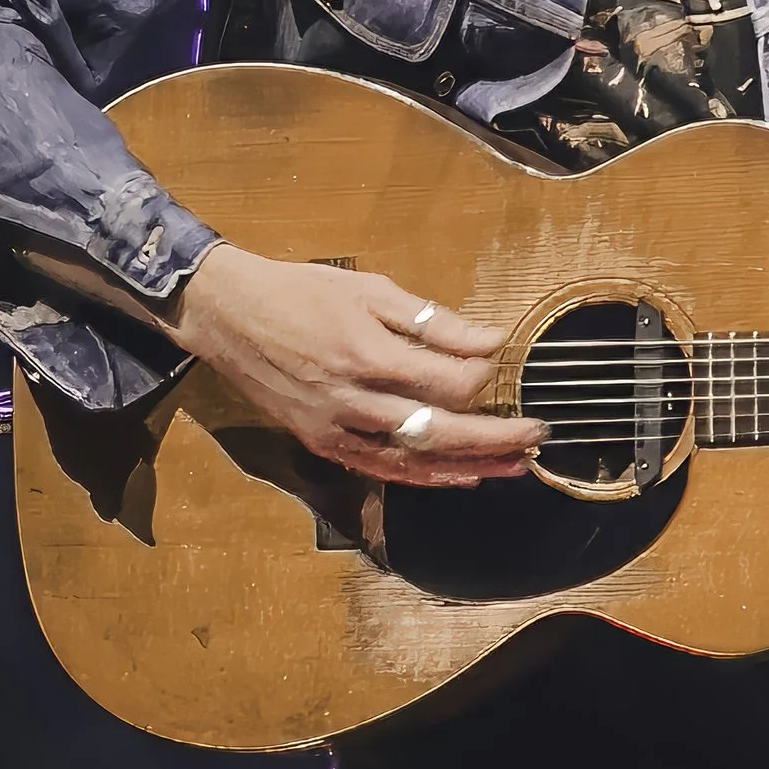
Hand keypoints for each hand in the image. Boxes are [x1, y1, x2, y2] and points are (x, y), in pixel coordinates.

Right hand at [169, 245, 544, 489]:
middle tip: (538, 435)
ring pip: (414, 460)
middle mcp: (354, 399)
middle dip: (495, 437)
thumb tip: (492, 341)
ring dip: (469, 465)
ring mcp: (336, 428)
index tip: (503, 363)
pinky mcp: (322, 443)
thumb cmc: (304, 293)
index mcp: (368, 353)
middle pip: (439, 431)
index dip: (484, 377)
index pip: (447, 381)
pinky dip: (425, 477)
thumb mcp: (371, 290)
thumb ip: (433, 321)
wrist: (230, 316)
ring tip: (515, 467)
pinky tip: (460, 476)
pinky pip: (381, 469)